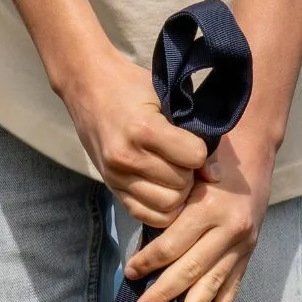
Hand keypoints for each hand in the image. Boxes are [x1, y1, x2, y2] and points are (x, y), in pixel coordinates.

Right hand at [61, 46, 208, 227]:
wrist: (86, 85)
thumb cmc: (130, 86)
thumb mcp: (164, 98)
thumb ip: (191, 134)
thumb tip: (214, 175)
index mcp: (143, 129)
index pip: (193, 157)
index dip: (200, 152)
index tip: (193, 144)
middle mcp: (127, 157)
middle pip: (180, 186)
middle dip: (189, 176)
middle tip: (184, 162)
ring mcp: (116, 176)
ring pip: (167, 206)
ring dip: (177, 194)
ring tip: (173, 175)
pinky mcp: (111, 188)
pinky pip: (147, 216)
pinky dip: (161, 209)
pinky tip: (163, 190)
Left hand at [122, 131, 274, 301]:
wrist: (254, 152)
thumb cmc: (212, 161)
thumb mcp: (189, 173)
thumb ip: (171, 204)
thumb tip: (145, 243)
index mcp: (208, 207)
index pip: (172, 243)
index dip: (148, 261)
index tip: (130, 272)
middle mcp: (228, 228)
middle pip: (190, 268)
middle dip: (164, 293)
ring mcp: (242, 243)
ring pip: (213, 282)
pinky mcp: (249, 252)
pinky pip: (235, 284)